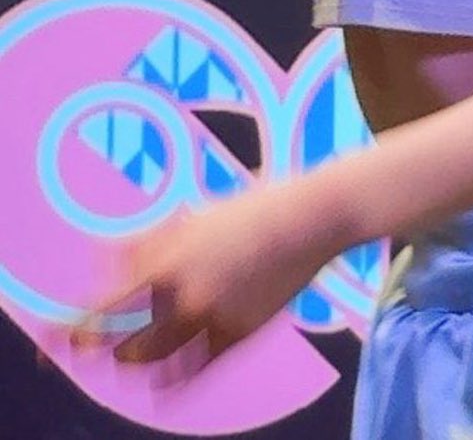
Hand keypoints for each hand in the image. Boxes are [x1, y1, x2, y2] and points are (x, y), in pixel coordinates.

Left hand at [68, 177, 339, 369]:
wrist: (308, 220)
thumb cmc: (248, 210)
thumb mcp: (191, 217)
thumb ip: (147, 244)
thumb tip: (109, 259)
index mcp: (169, 261)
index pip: (106, 308)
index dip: (75, 331)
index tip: (53, 342)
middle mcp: (186, 297)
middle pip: (125, 345)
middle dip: (106, 347)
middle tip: (93, 345)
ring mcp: (213, 320)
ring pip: (156, 361)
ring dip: (136, 360)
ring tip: (130, 353)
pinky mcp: (237, 336)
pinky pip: (192, 369)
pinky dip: (171, 374)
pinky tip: (163, 374)